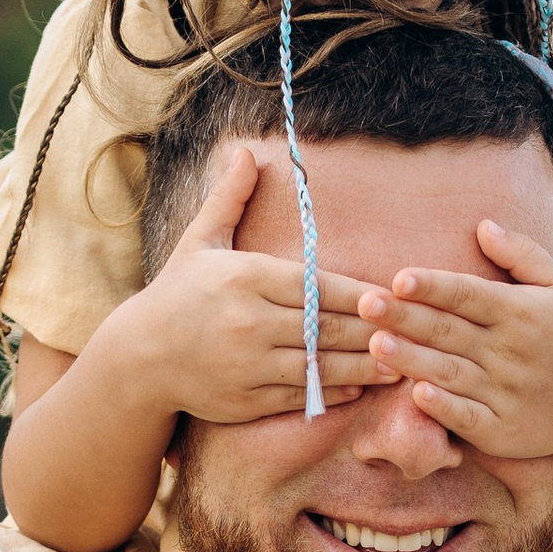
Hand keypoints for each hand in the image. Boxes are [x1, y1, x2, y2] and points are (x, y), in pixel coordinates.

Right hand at [109, 141, 398, 426]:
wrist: (139, 357)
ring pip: (321, 366)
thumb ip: (230, 199)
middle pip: (328, 327)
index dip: (360, 294)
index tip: (392, 295)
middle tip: (413, 331)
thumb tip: (246, 152)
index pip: (318, 286)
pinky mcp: (247, 399)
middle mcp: (250, 322)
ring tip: (400, 362)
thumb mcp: (200, 242)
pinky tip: (361, 386)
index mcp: (245, 278)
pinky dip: (334, 391)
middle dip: (373, 330)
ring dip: (364, 365)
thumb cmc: (177, 294)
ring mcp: (249, 364)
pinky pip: (302, 395)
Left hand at [360, 218, 552, 459]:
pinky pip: (467, 418)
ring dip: (412, 359)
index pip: (469, 294)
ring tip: (375, 343)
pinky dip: (443, 407)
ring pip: (450, 373)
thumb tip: (482, 224)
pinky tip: (415, 394)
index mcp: (522, 312)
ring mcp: (507, 394)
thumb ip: (522, 255)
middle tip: (364, 303)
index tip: (399, 277)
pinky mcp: (503, 431)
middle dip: (406, 317)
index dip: (433, 286)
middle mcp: (513, 352)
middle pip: (450, 331)